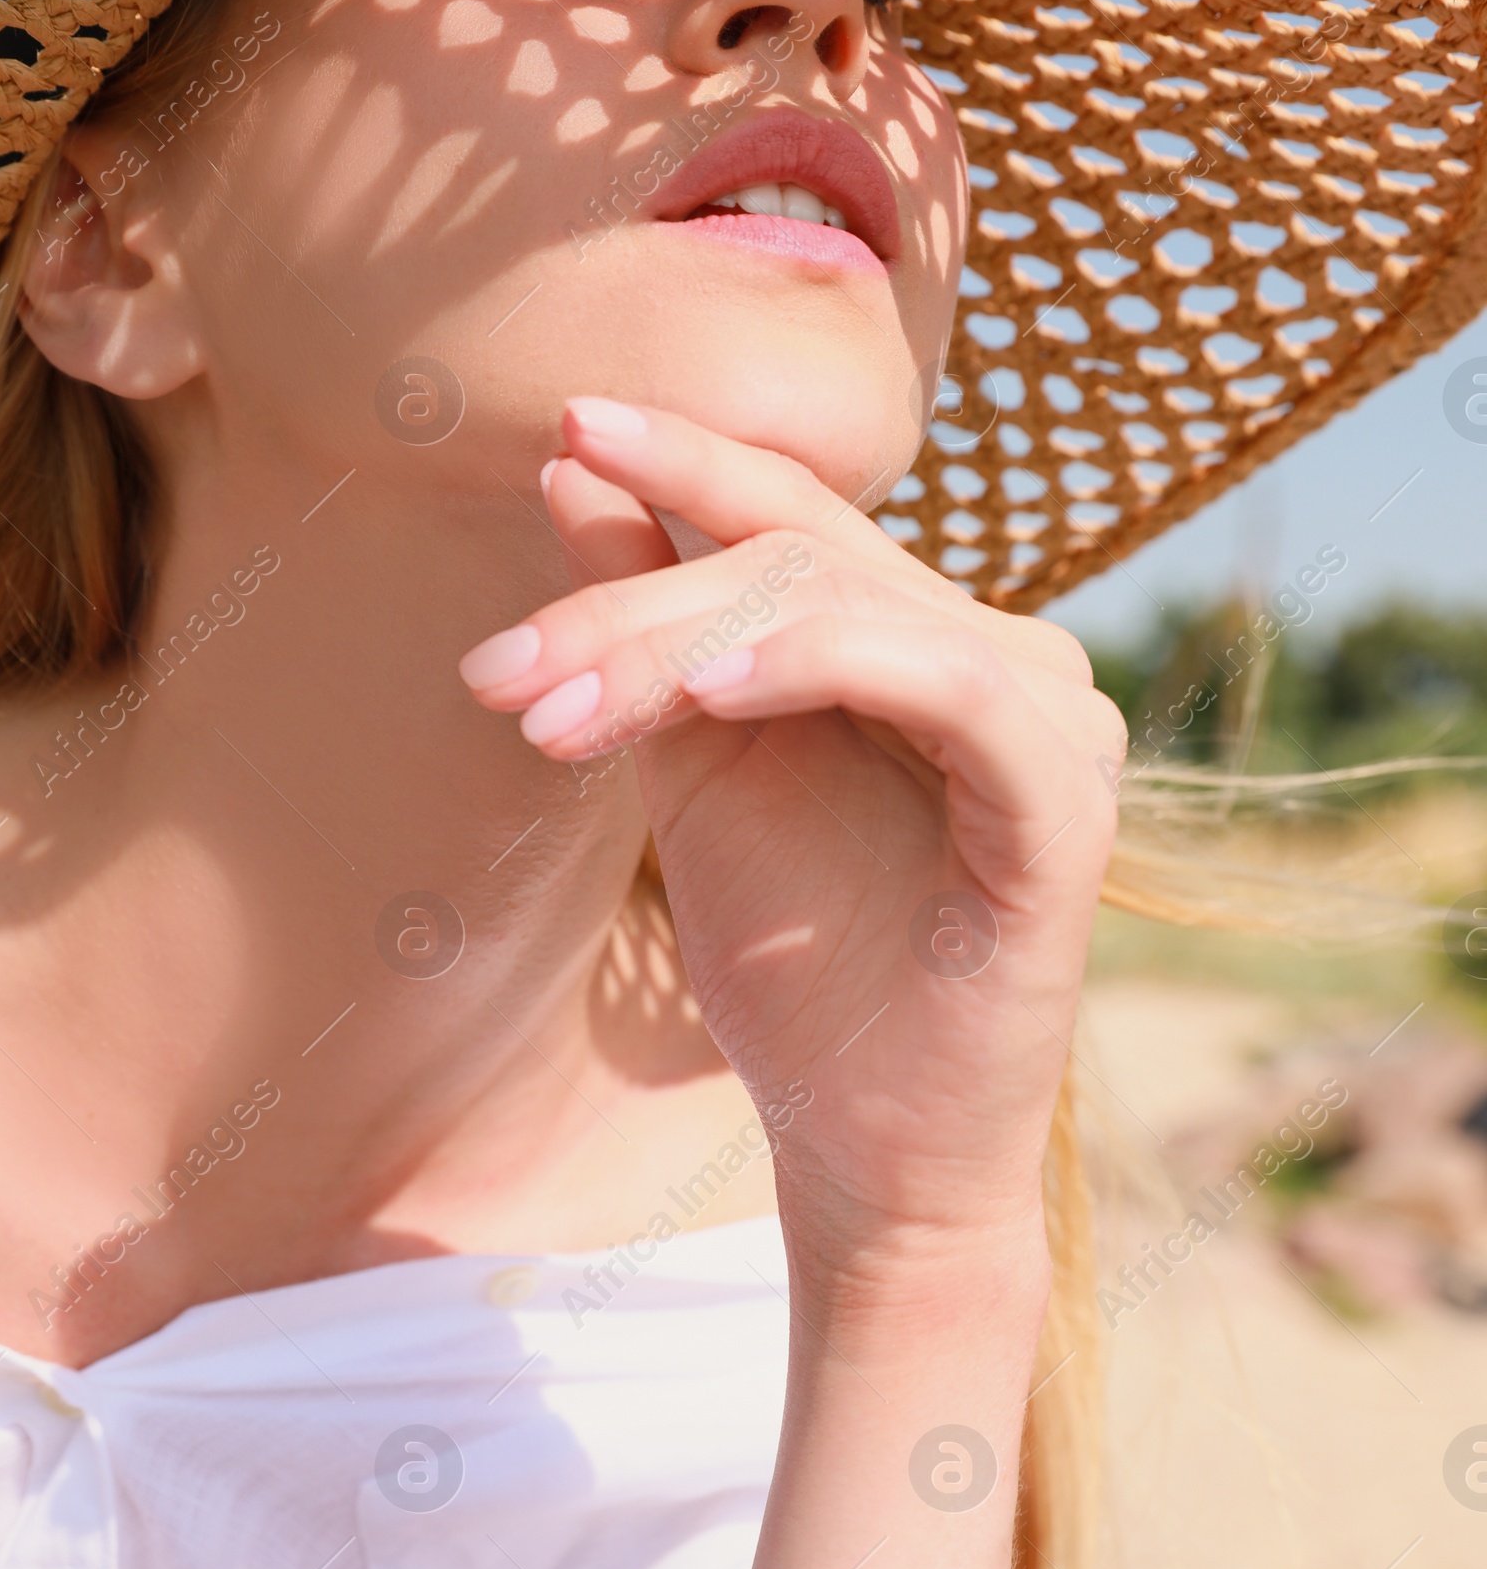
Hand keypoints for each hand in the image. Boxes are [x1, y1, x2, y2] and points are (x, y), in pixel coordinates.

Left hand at [459, 397, 1125, 1275]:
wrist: (864, 1144)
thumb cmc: (793, 963)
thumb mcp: (692, 765)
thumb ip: (648, 619)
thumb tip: (567, 463)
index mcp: (920, 640)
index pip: (800, 517)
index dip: (688, 461)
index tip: (566, 424)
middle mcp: (1001, 657)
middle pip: (798, 560)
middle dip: (629, 607)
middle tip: (501, 676)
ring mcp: (1047, 722)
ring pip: (846, 608)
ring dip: (679, 643)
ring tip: (556, 711)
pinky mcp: (1066, 806)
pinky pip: (951, 690)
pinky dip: (824, 666)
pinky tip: (710, 693)